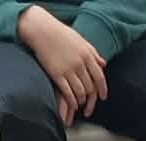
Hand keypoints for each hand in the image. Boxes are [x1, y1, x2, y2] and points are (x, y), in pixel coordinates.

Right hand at [17, 6, 106, 123]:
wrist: (42, 31)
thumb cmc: (62, 35)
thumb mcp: (81, 42)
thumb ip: (93, 54)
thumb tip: (103, 65)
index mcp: (87, 55)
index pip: (99, 77)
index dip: (102, 89)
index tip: (103, 97)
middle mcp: (79, 63)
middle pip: (90, 87)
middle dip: (91, 98)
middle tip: (88, 103)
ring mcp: (68, 70)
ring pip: (80, 92)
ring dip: (81, 100)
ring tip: (79, 103)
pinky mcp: (57, 75)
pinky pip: (68, 94)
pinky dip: (72, 102)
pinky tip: (72, 105)